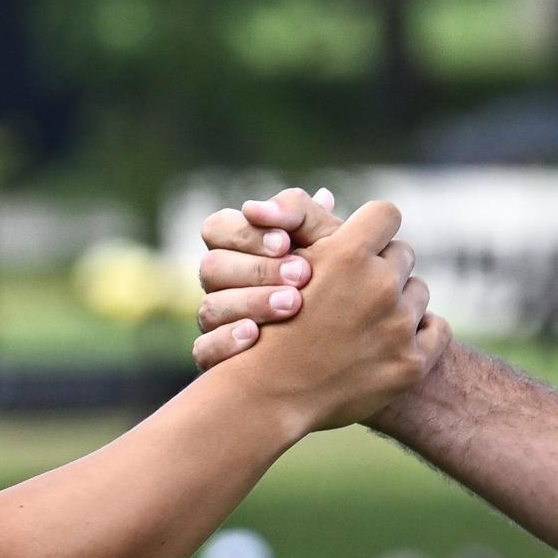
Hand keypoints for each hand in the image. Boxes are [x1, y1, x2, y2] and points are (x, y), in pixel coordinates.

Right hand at [193, 186, 351, 371]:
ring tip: (294, 304)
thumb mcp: (332, 246)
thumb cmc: (340, 282)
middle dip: (257, 270)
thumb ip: (319, 220)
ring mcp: (218, 322)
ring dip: (251, 302)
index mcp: (238, 248)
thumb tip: (322, 195)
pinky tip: (255, 336)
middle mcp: (222, 284)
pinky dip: (227, 341)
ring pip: (209, 308)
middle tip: (303, 275)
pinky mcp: (219, 362)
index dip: (247, 234)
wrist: (354, 347)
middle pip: (211, 267)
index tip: (286, 242)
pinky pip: (204, 351)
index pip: (218, 228)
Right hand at [216, 198, 442, 430]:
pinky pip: (438, 329)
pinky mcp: (412, 363)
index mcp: (347, 255)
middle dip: (384, 269)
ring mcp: (398, 327)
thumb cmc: (269, 323)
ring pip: (419, 292)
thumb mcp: (281, 266)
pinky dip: (420, 333)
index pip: (386, 214)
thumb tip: (331, 195)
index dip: (374, 228)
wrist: (270, 395)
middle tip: (358, 292)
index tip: (363, 244)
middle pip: (404, 255)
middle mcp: (378, 286)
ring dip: (400, 302)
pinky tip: (392, 341)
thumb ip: (310, 226)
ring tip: (368, 322)